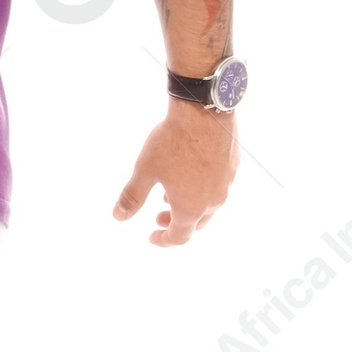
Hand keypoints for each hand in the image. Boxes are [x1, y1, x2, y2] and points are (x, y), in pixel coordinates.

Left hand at [113, 100, 238, 246]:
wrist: (203, 111)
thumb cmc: (172, 142)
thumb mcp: (145, 170)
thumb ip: (132, 197)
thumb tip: (118, 217)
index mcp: (191, 208)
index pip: (179, 237)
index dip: (163, 240)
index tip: (152, 236)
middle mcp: (213, 200)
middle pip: (196, 223)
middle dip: (176, 223)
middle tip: (159, 215)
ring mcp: (226, 183)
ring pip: (209, 205)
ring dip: (190, 205)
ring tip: (171, 195)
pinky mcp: (233, 165)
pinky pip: (218, 185)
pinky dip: (203, 188)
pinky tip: (191, 173)